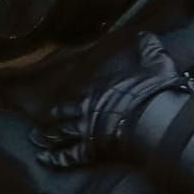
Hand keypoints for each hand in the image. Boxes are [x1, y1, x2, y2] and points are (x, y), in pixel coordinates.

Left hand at [35, 32, 186, 168]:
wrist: (152, 117)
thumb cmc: (151, 90)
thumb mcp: (155, 61)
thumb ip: (147, 47)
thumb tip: (145, 34)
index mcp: (97, 91)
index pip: (75, 96)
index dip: (65, 103)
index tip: (56, 106)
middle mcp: (86, 109)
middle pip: (62, 116)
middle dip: (51, 121)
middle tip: (40, 126)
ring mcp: (86, 130)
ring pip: (61, 134)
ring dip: (49, 138)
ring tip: (38, 141)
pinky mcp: (92, 149)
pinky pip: (70, 155)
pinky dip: (57, 158)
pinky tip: (46, 159)